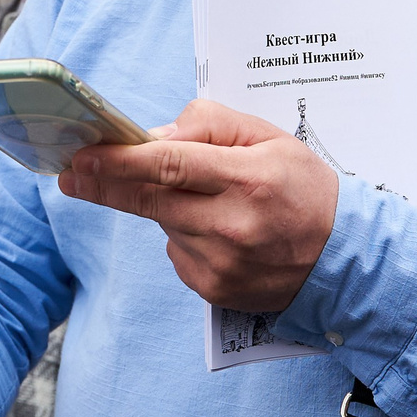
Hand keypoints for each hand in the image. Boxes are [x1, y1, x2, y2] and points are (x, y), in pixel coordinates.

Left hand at [57, 99, 338, 314]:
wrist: (344, 258)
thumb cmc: (306, 189)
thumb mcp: (270, 138)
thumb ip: (211, 126)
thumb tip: (157, 136)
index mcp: (247, 178)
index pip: (167, 165)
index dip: (118, 161)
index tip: (82, 155)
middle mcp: (231, 225)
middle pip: (149, 200)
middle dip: (104, 184)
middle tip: (73, 174)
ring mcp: (221, 263)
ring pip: (165, 224)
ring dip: (167, 207)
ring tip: (209, 201)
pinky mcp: (214, 290)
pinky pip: (178, 254)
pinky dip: (185, 236)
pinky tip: (220, 232)